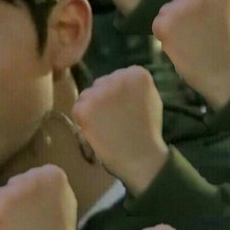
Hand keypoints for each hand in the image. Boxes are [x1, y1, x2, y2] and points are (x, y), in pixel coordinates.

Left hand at [0, 165, 81, 229]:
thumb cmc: (62, 229)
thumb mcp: (66, 197)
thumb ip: (50, 185)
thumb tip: (35, 181)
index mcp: (52, 173)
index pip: (35, 175)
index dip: (35, 192)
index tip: (42, 206)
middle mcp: (32, 176)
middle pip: (17, 182)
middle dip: (20, 197)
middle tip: (29, 216)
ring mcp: (14, 191)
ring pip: (2, 193)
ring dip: (7, 206)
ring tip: (21, 224)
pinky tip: (12, 228)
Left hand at [72, 66, 168, 195]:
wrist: (139, 156)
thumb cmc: (147, 130)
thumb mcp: (151, 97)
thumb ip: (135, 85)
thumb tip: (119, 79)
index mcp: (136, 73)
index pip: (120, 75)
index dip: (120, 93)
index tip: (126, 107)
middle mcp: (116, 77)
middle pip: (102, 83)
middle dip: (104, 97)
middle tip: (112, 117)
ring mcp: (98, 92)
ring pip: (88, 94)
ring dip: (92, 106)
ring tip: (105, 124)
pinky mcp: (84, 107)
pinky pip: (78, 107)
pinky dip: (83, 118)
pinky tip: (96, 129)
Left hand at [153, 0, 229, 111]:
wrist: (218, 70)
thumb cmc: (224, 45)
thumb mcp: (226, 12)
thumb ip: (209, 0)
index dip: (197, 12)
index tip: (206, 26)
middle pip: (179, 0)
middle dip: (182, 17)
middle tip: (194, 36)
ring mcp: (181, 7)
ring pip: (166, 11)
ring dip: (171, 25)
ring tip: (188, 41)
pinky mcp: (166, 22)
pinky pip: (158, 23)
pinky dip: (163, 35)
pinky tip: (178, 44)